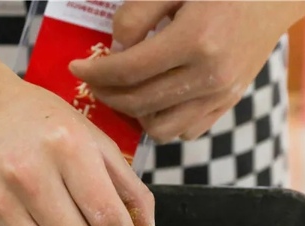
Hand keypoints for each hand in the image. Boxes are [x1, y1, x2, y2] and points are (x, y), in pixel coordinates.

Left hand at [69, 1, 304, 142]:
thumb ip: (138, 15)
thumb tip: (115, 50)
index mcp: (196, 40)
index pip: (129, 71)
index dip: (95, 72)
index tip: (76, 67)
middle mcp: (210, 75)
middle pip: (138, 103)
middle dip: (106, 94)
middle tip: (93, 80)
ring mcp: (221, 95)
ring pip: (160, 128)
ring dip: (133, 114)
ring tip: (124, 92)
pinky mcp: (228, 103)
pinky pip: (186, 131)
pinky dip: (163, 122)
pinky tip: (154, 99)